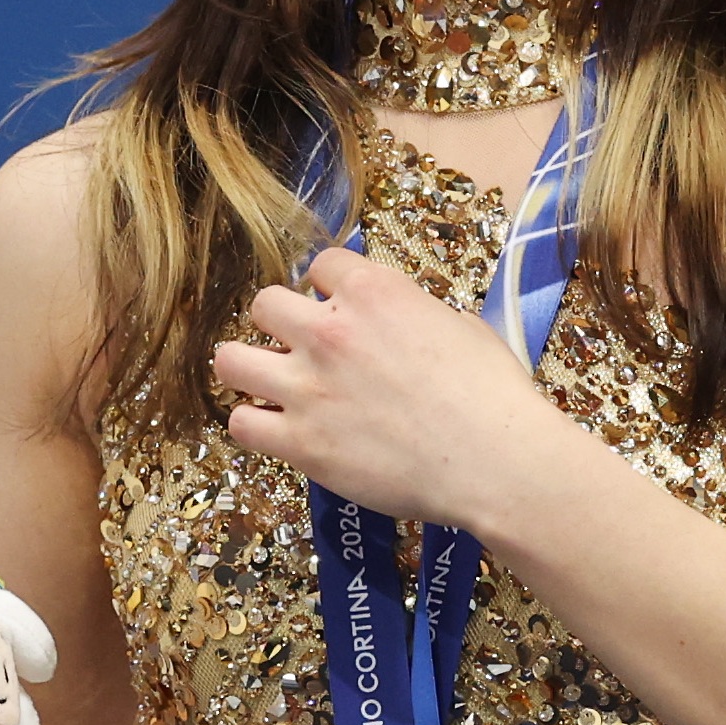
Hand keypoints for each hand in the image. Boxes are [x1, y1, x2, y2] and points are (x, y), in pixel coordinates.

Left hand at [212, 246, 570, 529]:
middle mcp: (329, 330)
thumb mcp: (460, 325)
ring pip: (230, 360)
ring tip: (269, 382)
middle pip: (264, 303)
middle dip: (281, 322)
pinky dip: (255, 424)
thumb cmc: (492, 393)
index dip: (329, 287)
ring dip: (248, 367)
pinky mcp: (300, 442)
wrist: (494, 460)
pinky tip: (277, 428)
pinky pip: (241, 424)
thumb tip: (402, 325)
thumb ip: (414, 314)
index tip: (338, 306)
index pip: (321, 264)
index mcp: (373, 291)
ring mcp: (307, 387)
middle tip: (301, 347)